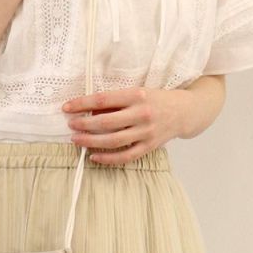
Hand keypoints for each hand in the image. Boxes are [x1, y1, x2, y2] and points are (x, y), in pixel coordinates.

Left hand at [60, 87, 187, 164]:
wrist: (185, 111)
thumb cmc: (156, 100)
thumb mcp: (137, 93)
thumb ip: (115, 102)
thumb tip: (89, 111)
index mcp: (136, 95)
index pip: (103, 99)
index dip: (82, 103)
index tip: (67, 107)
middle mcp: (142, 113)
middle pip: (106, 122)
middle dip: (84, 124)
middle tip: (71, 125)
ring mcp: (146, 132)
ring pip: (113, 140)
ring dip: (91, 141)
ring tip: (77, 140)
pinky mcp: (150, 146)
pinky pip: (126, 156)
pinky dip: (108, 158)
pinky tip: (94, 157)